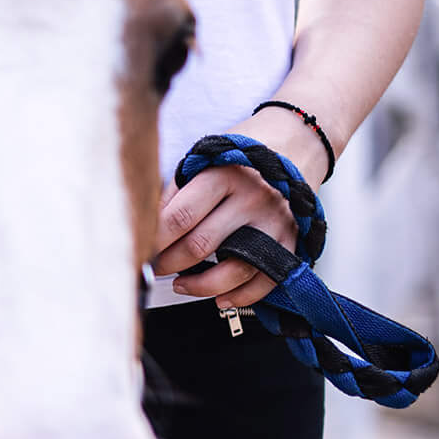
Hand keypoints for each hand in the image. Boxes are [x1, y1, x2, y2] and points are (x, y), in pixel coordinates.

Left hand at [152, 115, 302, 309]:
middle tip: (156, 266)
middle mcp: (251, 199)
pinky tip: (220, 297)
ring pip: (234, 269)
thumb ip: (176, 191)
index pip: (179, 217)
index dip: (155, 241)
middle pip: (201, 245)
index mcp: (223, 175)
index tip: (139, 250)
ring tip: (181, 284)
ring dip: (200, 285)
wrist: (298, 141)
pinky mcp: (293, 239)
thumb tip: (147, 227)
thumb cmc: (243, 153)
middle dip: (169, 263)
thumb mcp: (205, 159)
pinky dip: (241, 296)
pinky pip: (266, 280)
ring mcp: (275, 222)